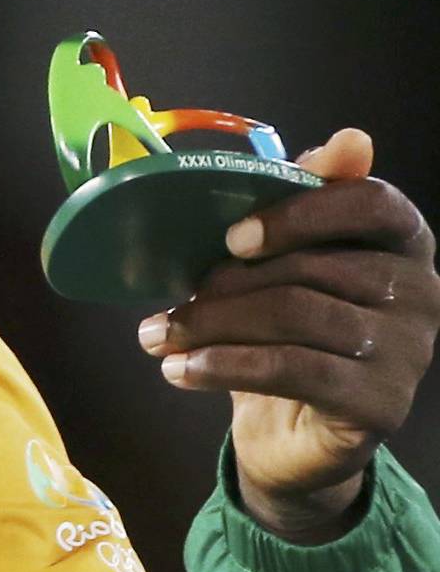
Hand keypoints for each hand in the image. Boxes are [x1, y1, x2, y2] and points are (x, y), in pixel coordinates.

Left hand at [137, 129, 439, 540]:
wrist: (295, 432)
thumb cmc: (291, 331)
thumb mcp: (287, 262)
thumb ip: (303, 199)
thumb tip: (351, 139)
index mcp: (406, 241)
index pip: (371, 202)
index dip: (300, 212)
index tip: (231, 236)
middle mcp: (422, 292)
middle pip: (311, 267)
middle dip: (225, 284)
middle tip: (165, 302)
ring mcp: (409, 351)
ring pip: (294, 317)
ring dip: (210, 326)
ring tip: (158, 336)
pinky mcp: (382, 402)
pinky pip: (290, 369)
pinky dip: (223, 366)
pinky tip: (179, 370)